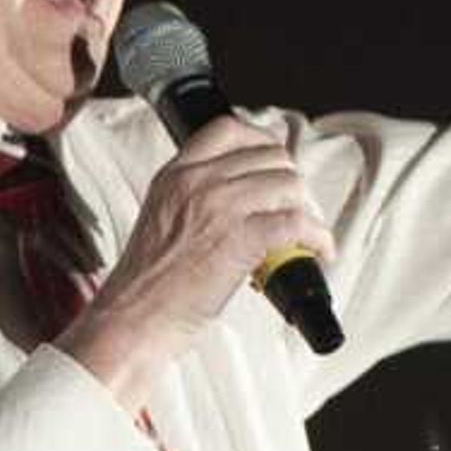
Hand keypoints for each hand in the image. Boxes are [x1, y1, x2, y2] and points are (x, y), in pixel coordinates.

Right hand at [53, 114, 333, 390]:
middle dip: (288, 182)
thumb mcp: (159, 221)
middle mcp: (197, 183)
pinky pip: (299, 223)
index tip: (273, 161)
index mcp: (173, 176)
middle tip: (289, 208)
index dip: (261, 141)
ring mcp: (219, 207)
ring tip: (303, 234)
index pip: (227, 130)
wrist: (131, 320)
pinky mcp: (241, 239)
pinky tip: (318, 251)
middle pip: (269, 156)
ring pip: (289, 185)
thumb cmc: (144, 286)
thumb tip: (238, 202)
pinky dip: (317, 238)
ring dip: (305, 209)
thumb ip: (191, 201)